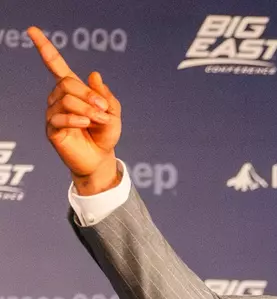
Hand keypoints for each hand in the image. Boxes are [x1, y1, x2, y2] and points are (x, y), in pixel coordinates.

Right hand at [28, 25, 121, 192]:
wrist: (101, 160)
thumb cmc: (105, 135)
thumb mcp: (113, 113)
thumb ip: (106, 95)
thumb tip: (94, 75)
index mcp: (72, 89)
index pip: (55, 64)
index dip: (44, 48)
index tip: (32, 30)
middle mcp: (59, 97)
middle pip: (67, 84)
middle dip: (89, 95)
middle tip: (103, 109)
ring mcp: (53, 112)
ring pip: (66, 99)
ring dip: (87, 109)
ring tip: (98, 120)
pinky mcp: (52, 129)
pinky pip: (59, 117)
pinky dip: (75, 118)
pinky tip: (85, 123)